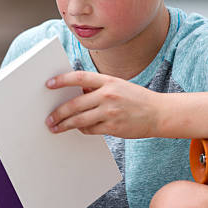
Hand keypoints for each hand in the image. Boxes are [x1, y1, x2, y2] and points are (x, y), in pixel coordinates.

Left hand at [45, 71, 161, 137]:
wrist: (159, 113)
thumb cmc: (137, 99)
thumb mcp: (119, 86)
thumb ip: (99, 88)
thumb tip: (77, 92)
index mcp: (108, 81)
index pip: (79, 77)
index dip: (62, 80)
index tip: (48, 84)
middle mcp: (108, 95)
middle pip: (75, 104)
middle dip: (59, 112)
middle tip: (49, 118)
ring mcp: (110, 112)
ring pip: (79, 120)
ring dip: (65, 125)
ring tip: (56, 127)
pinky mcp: (113, 127)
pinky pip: (90, 130)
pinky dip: (82, 129)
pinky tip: (79, 128)